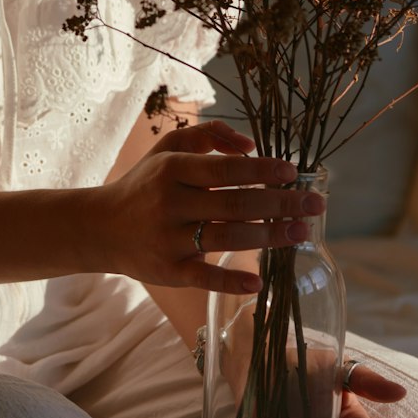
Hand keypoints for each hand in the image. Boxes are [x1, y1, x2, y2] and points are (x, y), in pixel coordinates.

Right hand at [102, 119, 322, 292]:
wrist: (101, 227)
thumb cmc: (145, 184)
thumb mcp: (167, 149)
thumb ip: (207, 135)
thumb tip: (250, 144)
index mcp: (172, 170)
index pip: (225, 170)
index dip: (262, 170)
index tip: (294, 172)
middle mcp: (170, 203)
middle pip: (235, 203)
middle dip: (280, 203)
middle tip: (316, 205)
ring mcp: (169, 239)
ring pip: (226, 237)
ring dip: (269, 236)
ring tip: (301, 233)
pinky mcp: (168, 271)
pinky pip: (203, 277)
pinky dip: (230, 281)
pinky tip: (258, 282)